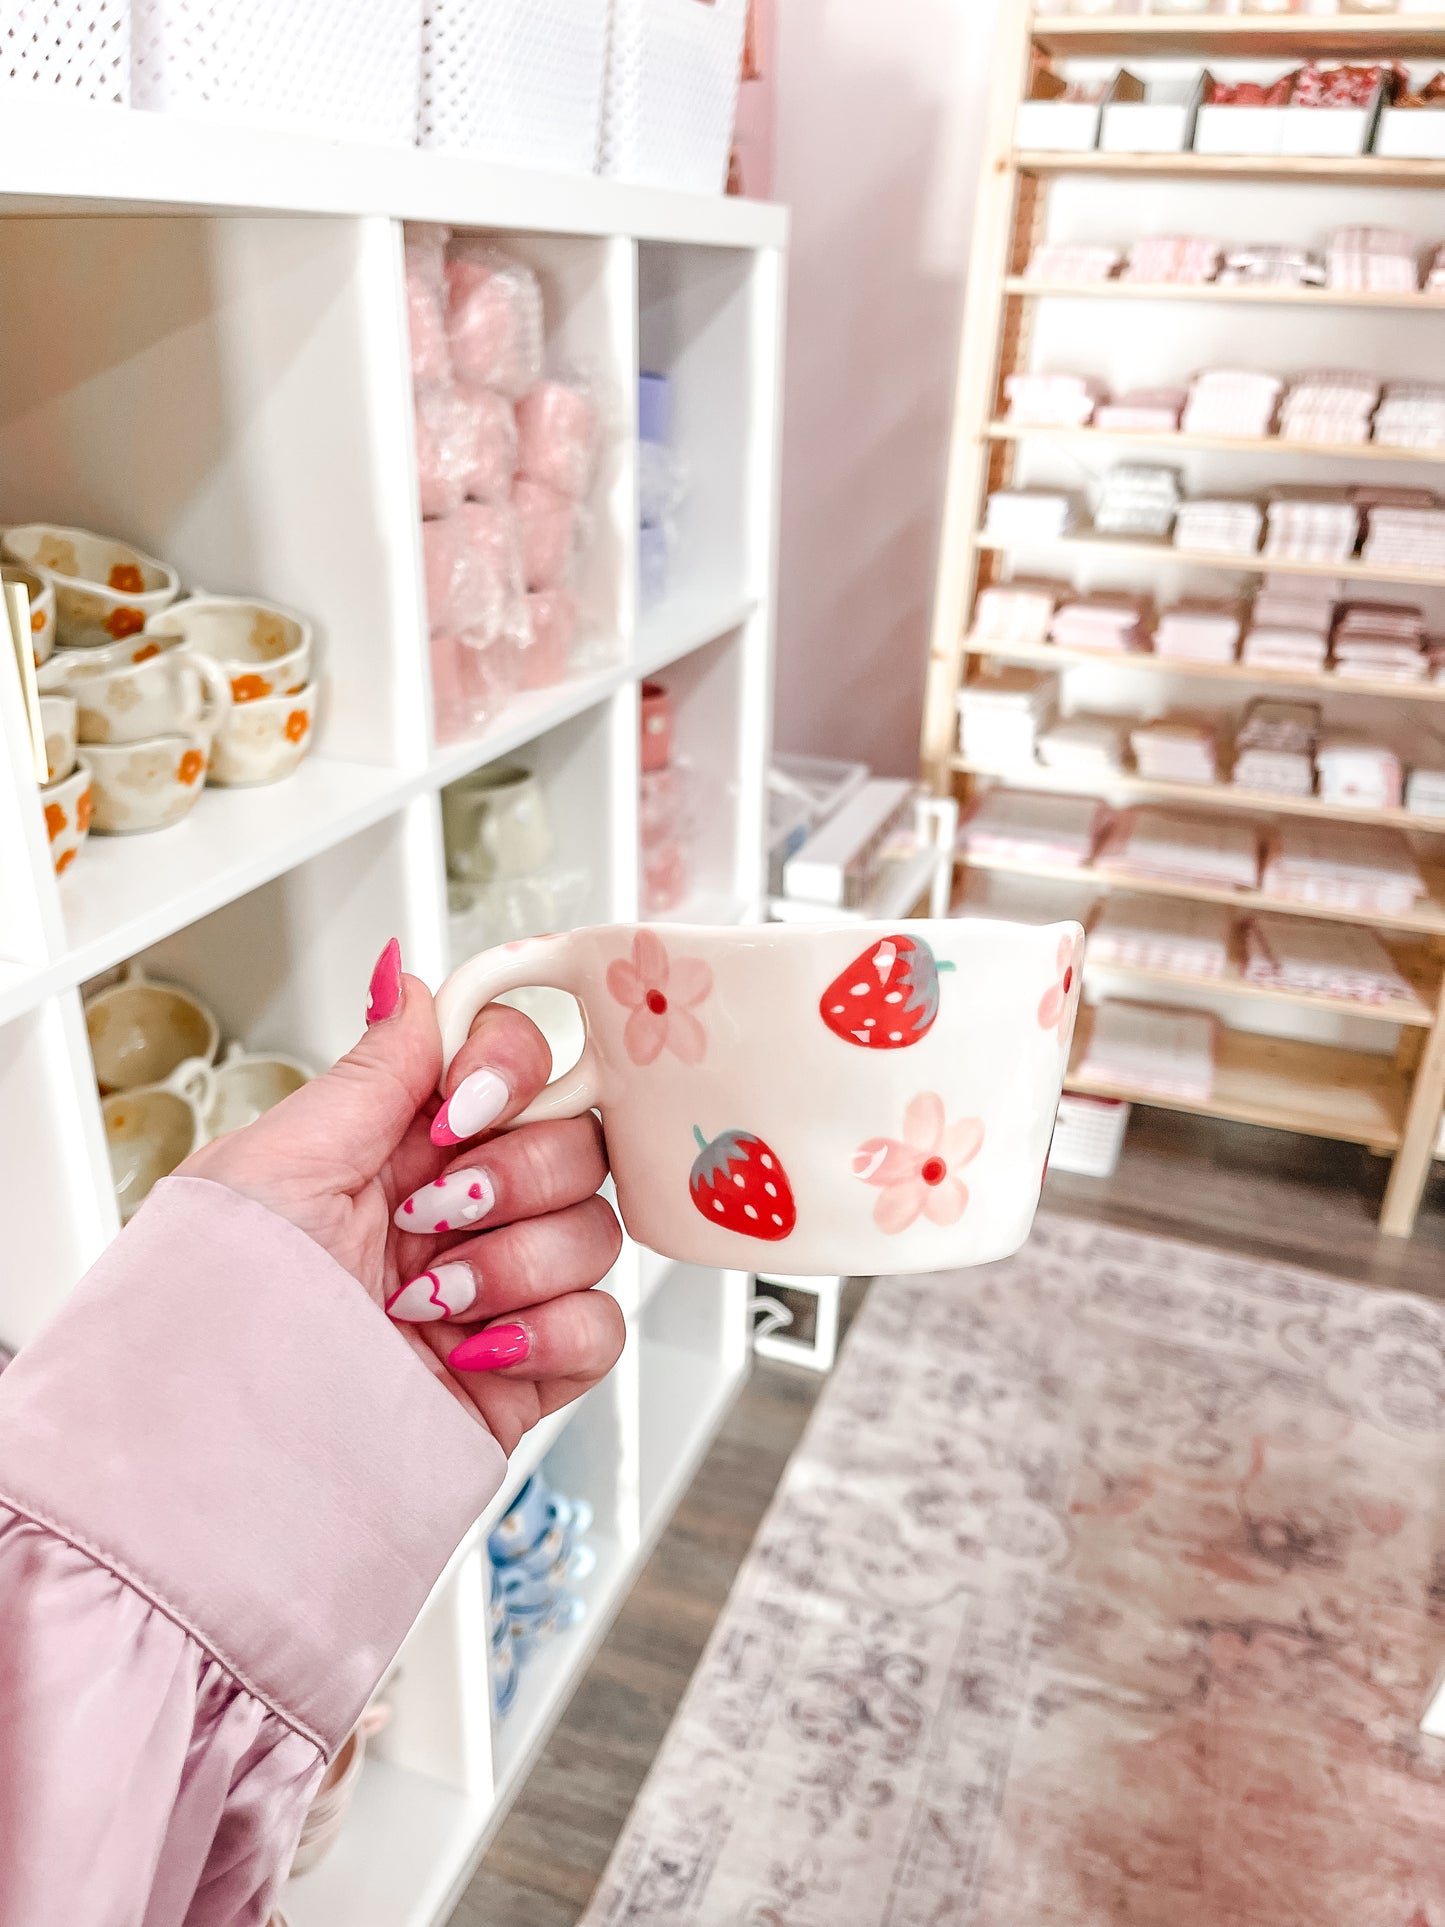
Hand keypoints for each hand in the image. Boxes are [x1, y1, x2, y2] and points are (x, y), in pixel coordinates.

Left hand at [180, 941, 623, 1451]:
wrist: (213, 1468)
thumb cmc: (210, 1318)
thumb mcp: (275, 1167)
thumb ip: (372, 1075)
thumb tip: (408, 980)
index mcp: (394, 1146)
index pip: (511, 1065)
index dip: (512, 1070)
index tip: (462, 1108)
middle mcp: (453, 1211)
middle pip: (574, 1141)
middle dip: (513, 1175)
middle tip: (434, 1216)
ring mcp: (493, 1294)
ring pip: (595, 1232)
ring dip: (514, 1263)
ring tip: (425, 1304)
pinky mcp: (522, 1375)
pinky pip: (601, 1328)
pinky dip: (549, 1334)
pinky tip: (470, 1350)